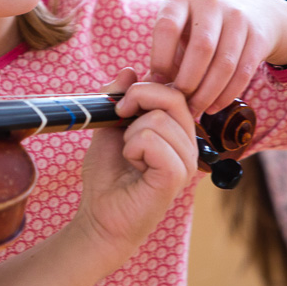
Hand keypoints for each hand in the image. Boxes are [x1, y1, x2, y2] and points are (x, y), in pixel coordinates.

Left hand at [74, 69, 197, 267]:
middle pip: (172, 97)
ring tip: (129, 156)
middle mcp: (188, 143)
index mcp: (177, 130)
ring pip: (158, 119)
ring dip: (131, 134)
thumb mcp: (108, 126)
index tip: (120, 104)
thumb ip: (118, 97)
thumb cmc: (107, 176)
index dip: (145, 88)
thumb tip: (130, 69)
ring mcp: (186, 160)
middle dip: (136, 99)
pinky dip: (133, 148)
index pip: (174, 89)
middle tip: (119, 119)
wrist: (99, 216)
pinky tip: (133, 165)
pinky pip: (154, 141)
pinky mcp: (176, 176)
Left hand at [148, 0, 286, 115]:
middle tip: (180, 104)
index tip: (158, 83)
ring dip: (208, 94)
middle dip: (188, 82)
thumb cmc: (199, 31)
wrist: (251, 14)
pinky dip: (226, 95)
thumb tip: (148, 90)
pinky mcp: (258, 35)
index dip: (161, 59)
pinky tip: (213, 107)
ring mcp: (238, 17)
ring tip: (195, 110)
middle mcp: (210, 3)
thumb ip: (163, 58)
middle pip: (201, 48)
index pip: (167, 27)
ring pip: (224, 63)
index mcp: (181, 0)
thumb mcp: (178, 33)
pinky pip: (243, 72)